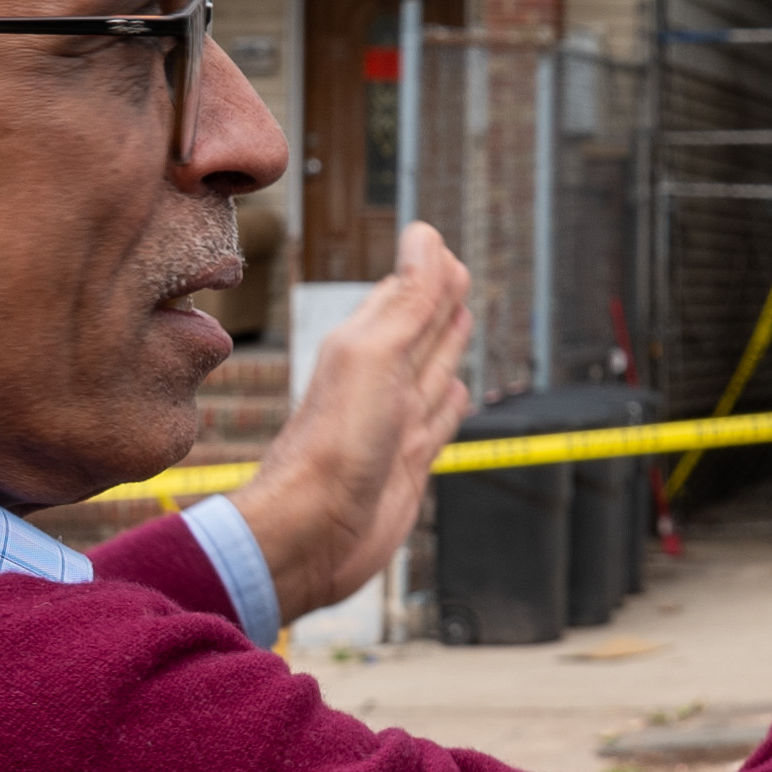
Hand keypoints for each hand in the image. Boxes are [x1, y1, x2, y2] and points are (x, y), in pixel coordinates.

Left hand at [228, 218, 473, 618]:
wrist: (312, 532)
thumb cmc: (334, 446)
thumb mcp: (376, 356)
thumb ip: (408, 301)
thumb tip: (426, 238)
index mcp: (364, 346)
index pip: (403, 294)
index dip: (425, 267)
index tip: (436, 239)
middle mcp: (380, 381)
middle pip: (420, 328)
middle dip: (440, 298)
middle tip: (456, 269)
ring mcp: (396, 422)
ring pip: (432, 371)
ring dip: (448, 345)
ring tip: (459, 317)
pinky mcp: (410, 463)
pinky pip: (439, 422)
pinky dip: (452, 406)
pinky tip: (457, 397)